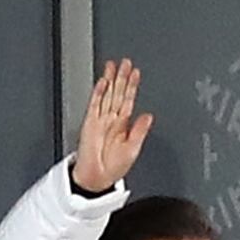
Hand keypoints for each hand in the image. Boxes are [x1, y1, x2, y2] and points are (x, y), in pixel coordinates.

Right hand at [71, 58, 153, 195]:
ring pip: (106, 95)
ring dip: (110, 80)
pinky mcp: (89, 123)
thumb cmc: (113, 167)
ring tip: (113, 66)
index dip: (132, 86)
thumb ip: (140, 131)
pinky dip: (98, 93)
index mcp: (123, 125)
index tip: (136, 73)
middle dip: (121, 77)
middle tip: (125, 62)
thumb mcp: (133, 149)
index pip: (128, 100)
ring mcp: (100, 120)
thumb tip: (149, 115)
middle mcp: (112, 120)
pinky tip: (103, 82)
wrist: (97, 178)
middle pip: (117, 93)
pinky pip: (94, 104)